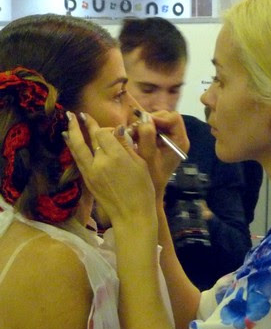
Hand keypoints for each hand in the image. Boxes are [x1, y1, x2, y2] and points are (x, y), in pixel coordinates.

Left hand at [65, 111, 155, 226]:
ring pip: (77, 148)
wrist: (132, 214)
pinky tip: (70, 140)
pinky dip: (73, 147)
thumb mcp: (141, 164)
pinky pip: (77, 159)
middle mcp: (100, 162)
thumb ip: (127, 146)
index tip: (113, 129)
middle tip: (78, 114)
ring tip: (68, 121)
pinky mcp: (87, 180)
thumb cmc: (143, 190)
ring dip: (72, 133)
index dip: (106, 128)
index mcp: (116, 157)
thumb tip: (118, 130)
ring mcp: (91, 172)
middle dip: (82, 124)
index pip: (103, 134)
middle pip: (88, 138)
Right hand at [130, 110, 188, 195]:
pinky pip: (152, 127)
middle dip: (149, 121)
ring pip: (157, 121)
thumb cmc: (151, 176)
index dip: (159, 118)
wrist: (151, 189)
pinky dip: (142, 130)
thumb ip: (147, 137)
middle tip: (136, 130)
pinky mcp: (160, 140)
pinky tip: (135, 138)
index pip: (174, 118)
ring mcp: (169, 138)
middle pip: (165, 117)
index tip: (144, 124)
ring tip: (133, 135)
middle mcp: (177, 138)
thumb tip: (146, 119)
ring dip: (144, 125)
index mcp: (180, 142)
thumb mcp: (147, 156)